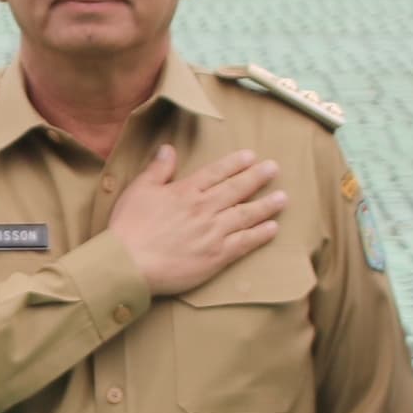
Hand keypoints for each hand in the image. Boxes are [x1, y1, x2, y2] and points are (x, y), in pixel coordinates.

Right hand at [107, 143, 285, 298]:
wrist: (128, 264)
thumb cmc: (128, 228)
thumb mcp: (139, 190)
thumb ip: (158, 169)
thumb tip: (168, 148)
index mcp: (185, 191)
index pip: (216, 173)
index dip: (235, 163)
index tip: (250, 156)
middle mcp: (203, 208)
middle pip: (236, 189)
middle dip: (257, 177)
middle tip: (274, 168)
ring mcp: (212, 232)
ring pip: (245, 214)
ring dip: (266, 205)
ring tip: (283, 197)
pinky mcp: (216, 256)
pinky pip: (244, 243)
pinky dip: (260, 235)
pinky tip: (273, 228)